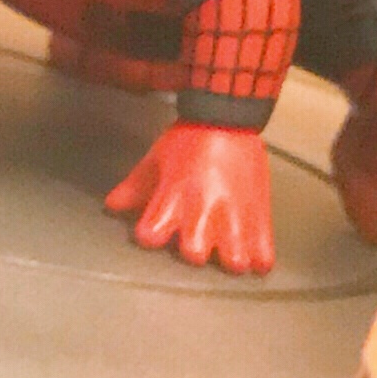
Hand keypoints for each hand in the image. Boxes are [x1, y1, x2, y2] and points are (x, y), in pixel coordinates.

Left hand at [105, 124, 274, 277]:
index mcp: (173, 197)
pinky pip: (264, 254)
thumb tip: (112, 205)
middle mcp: (203, 210)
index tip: (154, 228)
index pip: (150, 236)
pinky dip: (260, 260)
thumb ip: (136, 187)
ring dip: (230, 259)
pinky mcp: (260, 214)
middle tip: (197, 238)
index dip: (150, 234)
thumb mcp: (156, 160)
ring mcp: (235, 215)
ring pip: (234, 262)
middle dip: (194, 252)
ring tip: (229, 250)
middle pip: (194, 256)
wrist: (228, 116)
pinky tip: (253, 253)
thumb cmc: (190, 138)